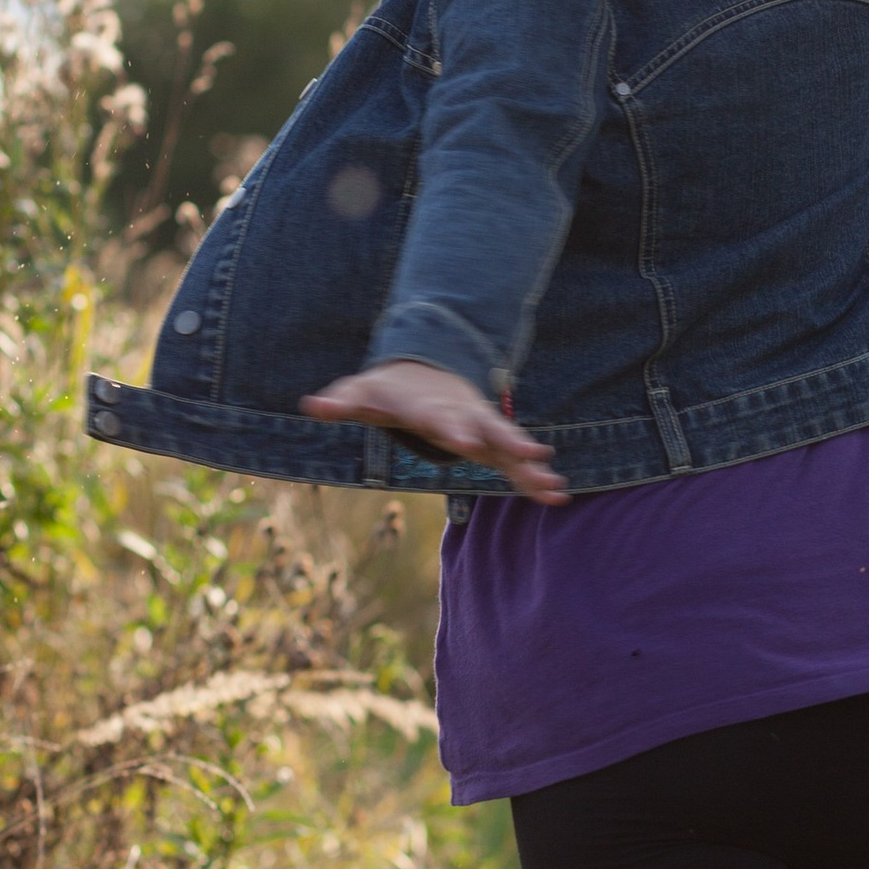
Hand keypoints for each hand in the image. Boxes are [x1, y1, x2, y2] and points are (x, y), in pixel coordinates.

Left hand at [299, 358, 565, 501]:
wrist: (423, 372)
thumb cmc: (389, 389)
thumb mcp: (362, 392)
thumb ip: (341, 401)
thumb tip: (311, 404)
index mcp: (434, 408)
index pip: (444, 419)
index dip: (454, 429)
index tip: (466, 443)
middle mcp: (465, 417)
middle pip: (490, 430)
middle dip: (510, 443)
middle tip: (533, 456)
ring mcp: (482, 430)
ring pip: (511, 448)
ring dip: (532, 467)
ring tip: (557, 486)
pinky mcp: (490, 445)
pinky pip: (515, 465)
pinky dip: (533, 480)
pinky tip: (556, 497)